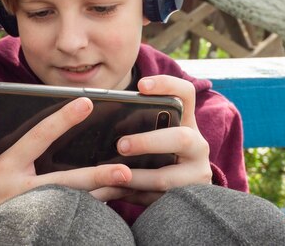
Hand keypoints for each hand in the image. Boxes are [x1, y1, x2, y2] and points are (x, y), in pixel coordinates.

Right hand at [0, 97, 132, 243]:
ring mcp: (22, 212)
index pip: (39, 136)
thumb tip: (42, 138)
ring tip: (123, 189)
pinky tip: (102, 211)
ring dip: (97, 198)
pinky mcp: (25, 230)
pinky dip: (81, 217)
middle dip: (97, 176)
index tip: (87, 102)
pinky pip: (61, 224)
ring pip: (68, 205)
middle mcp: (17, 189)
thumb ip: (14, 152)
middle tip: (124, 170)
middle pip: (65, 181)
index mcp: (7, 165)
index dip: (63, 118)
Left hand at [116, 75, 211, 205]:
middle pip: (181, 137)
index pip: (185, 94)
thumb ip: (131, 124)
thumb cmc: (156, 152)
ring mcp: (196, 174)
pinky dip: (132, 196)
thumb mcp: (150, 134)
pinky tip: (112, 192)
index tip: (141, 85)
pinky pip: (157, 200)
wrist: (185, 193)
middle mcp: (197, 145)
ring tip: (111, 176)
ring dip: (135, 177)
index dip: (167, 85)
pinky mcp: (186, 199)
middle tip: (121, 145)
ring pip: (166, 177)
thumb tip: (88, 112)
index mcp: (185, 121)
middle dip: (148, 141)